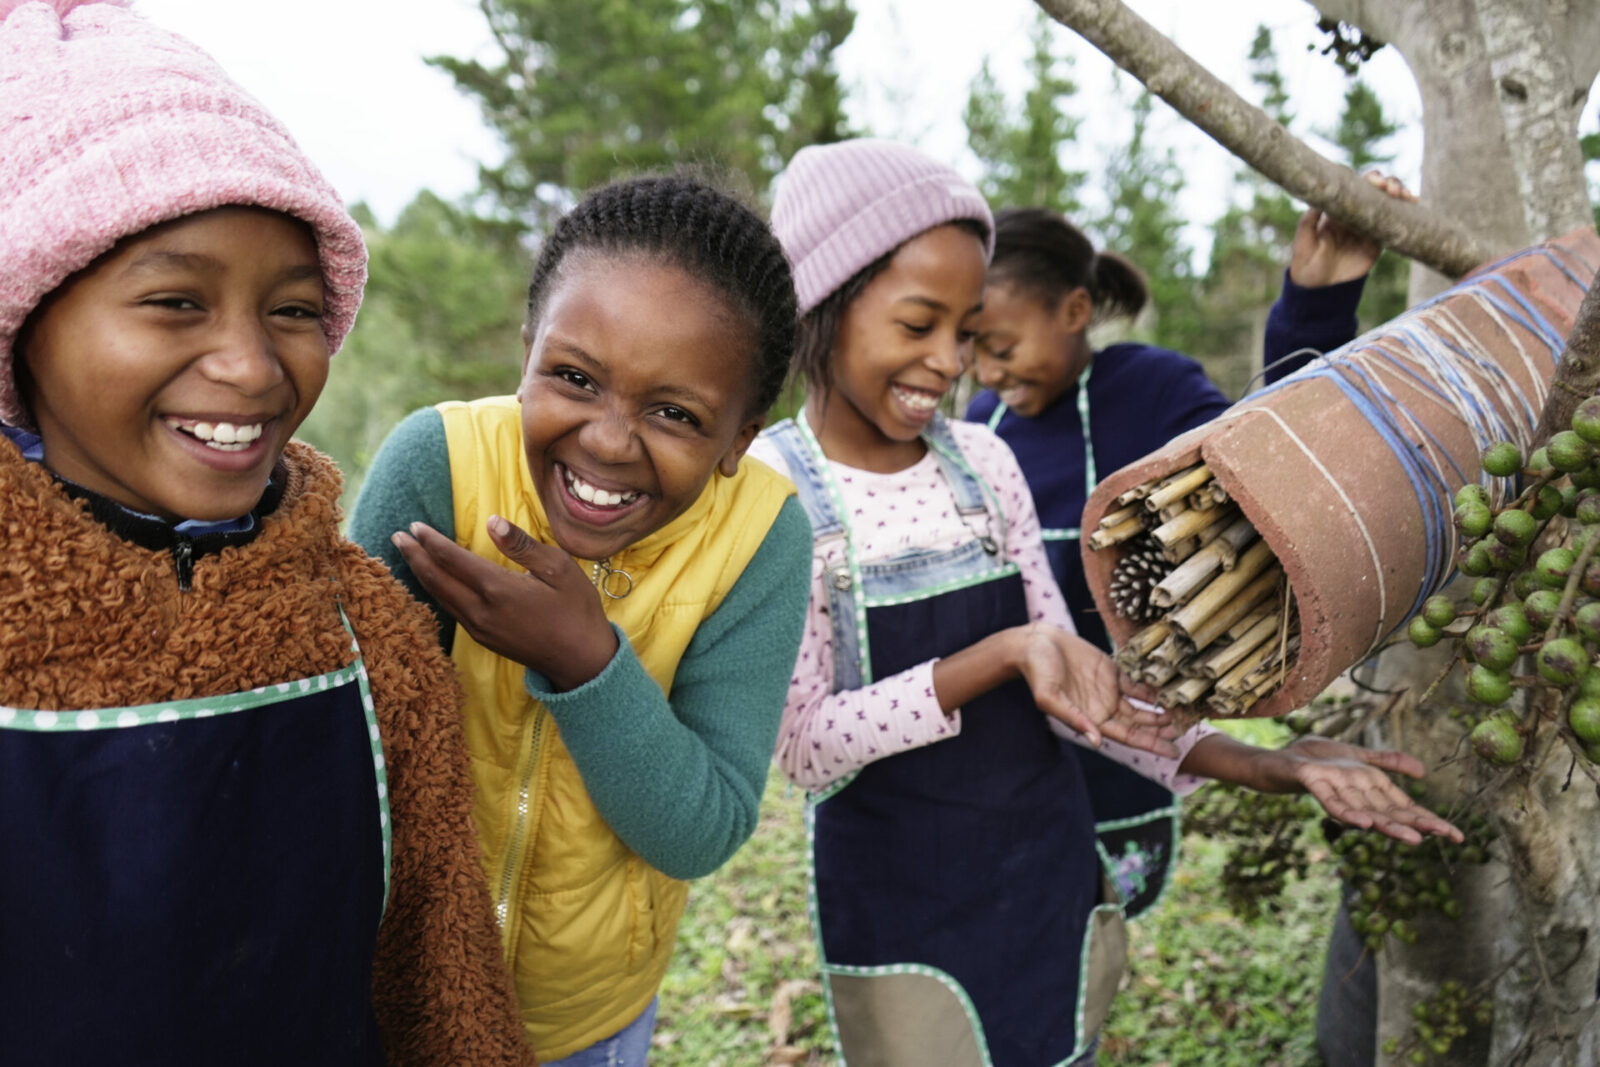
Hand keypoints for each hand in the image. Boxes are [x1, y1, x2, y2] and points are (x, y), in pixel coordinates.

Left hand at [390, 515, 617, 690]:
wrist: (582, 660)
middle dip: (414, 556)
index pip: (453, 559)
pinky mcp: (483, 638)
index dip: (431, 541)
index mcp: (498, 589)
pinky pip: (451, 610)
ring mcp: (480, 628)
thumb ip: (522, 545)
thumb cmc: (576, 609)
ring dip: (421, 574)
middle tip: (397, 536)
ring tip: (408, 555)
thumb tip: (492, 522)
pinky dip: (436, 592)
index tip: (414, 526)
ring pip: (440, 597)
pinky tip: (434, 583)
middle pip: (437, 580)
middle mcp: (481, 610)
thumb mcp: (559, 568)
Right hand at [1013, 624, 1181, 757]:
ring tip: (1185, 712)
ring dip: (1162, 711)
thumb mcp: (1051, 698)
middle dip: (1162, 729)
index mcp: (1092, 719)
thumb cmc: (1038, 673)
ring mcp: (1111, 690)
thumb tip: (1096, 742)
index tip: (1173, 751)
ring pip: (1143, 706)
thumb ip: (1073, 719)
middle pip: (1140, 724)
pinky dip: (1153, 689)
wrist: (1035, 644)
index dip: (1151, 744)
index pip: (1127, 737)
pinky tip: (1171, 690)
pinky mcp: (1113, 671)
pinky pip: (1138, 683)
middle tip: (1188, 729)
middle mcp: (1105, 708)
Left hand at [1257, 736, 1462, 844]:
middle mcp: (1355, 796)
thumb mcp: (1357, 757)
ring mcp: (1335, 792)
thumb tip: (1423, 773)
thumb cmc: (1315, 760)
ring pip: (1366, 812)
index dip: (1429, 821)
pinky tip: (1363, 823)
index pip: (1404, 808)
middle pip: (1390, 813)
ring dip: (1388, 826)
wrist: (1276, 760)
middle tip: (1447, 838)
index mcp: (1369, 790)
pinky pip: (1331, 802)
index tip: (1457, 836)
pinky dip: (1347, 813)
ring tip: (1413, 839)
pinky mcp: (1312, 783)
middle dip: (1418, 826)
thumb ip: (1387, 763)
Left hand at [1287, 172, 1415, 287]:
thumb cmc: (1306, 266)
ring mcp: (1368, 226)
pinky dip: (1406, 211)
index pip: (1355, 187)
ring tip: (1404, 196)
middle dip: (1387, 183)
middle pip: (1375, 190)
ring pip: (1387, 202)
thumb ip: (1308, 222)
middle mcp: (1354, 215)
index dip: (1368, 180)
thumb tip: (1317, 200)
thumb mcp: (1303, 243)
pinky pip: (1394, 222)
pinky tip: (1414, 204)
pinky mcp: (1378, 241)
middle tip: (1391, 189)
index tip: (1376, 182)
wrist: (1321, 291)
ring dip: (1399, 192)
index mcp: (1336, 211)